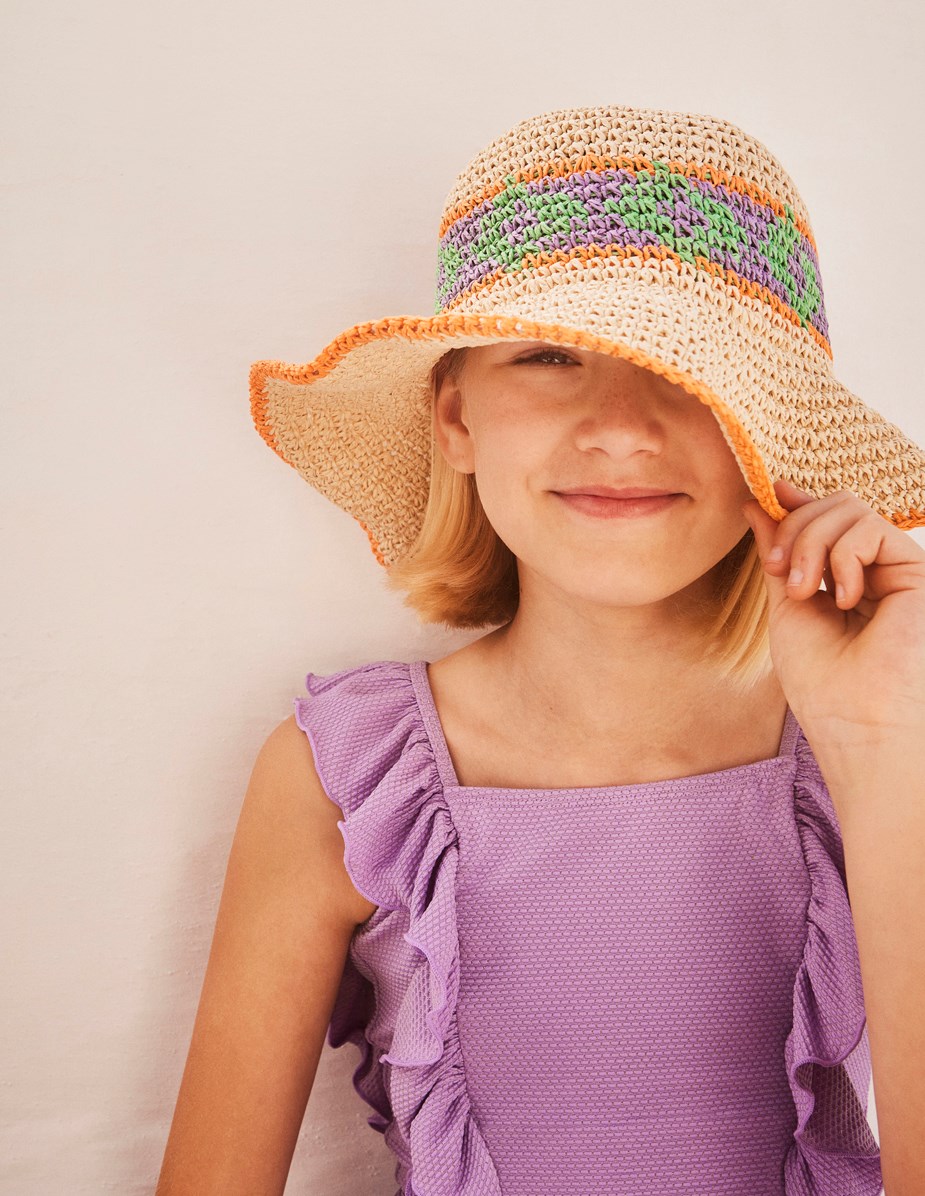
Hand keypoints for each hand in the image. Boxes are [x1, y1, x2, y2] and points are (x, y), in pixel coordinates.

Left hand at [741, 479, 924, 745]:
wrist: (855, 721)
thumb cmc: (821, 680)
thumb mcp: (787, 605)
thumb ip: (778, 553)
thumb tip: (757, 504)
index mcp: (846, 578)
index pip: (825, 520)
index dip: (795, 503)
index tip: (763, 499)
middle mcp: (876, 569)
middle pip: (834, 506)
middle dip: (794, 529)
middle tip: (780, 573)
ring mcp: (897, 568)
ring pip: (849, 509)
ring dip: (811, 542)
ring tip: (805, 591)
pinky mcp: (917, 571)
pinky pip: (869, 528)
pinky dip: (843, 557)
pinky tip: (845, 599)